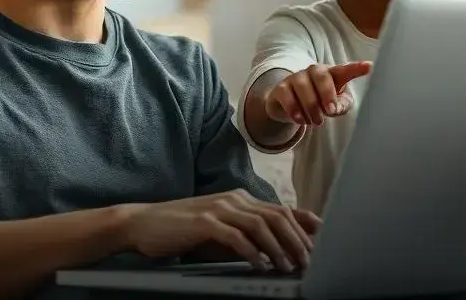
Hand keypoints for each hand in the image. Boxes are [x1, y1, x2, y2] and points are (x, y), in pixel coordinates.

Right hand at [123, 189, 320, 271]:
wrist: (143, 224)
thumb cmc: (182, 232)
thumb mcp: (219, 232)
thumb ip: (245, 236)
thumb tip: (276, 252)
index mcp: (240, 199)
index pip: (281, 210)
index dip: (304, 226)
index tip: (322, 244)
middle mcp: (233, 199)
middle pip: (277, 215)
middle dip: (298, 240)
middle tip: (310, 262)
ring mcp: (219, 209)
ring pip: (261, 224)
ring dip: (279, 247)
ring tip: (289, 267)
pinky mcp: (204, 222)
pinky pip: (236, 236)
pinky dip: (252, 251)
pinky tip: (260, 265)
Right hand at [264, 62, 371, 126]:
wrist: (288, 105)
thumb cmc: (318, 102)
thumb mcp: (334, 105)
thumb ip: (341, 106)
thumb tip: (335, 108)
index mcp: (331, 74)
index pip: (344, 70)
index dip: (356, 68)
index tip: (369, 67)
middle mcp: (313, 72)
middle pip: (321, 75)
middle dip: (327, 93)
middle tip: (330, 111)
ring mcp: (296, 78)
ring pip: (303, 86)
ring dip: (311, 107)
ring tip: (316, 122)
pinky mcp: (281, 88)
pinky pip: (287, 96)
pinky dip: (295, 110)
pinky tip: (300, 120)